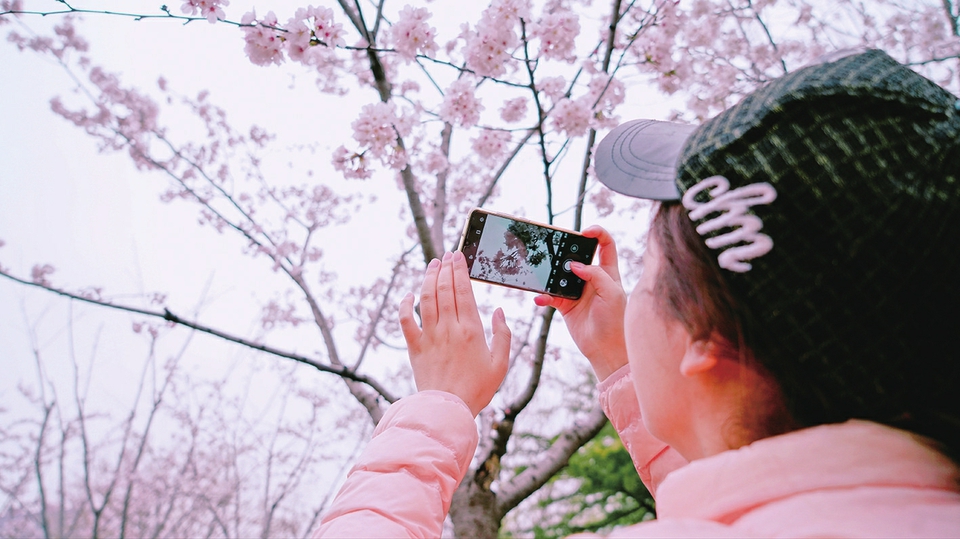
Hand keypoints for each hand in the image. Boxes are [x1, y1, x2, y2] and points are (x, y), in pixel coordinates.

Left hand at [399, 251, 510, 416]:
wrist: (447, 409)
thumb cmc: (477, 389)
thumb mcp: (500, 365)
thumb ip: (502, 336)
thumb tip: (499, 311)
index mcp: (471, 331)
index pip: (463, 291)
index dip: (460, 270)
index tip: (458, 256)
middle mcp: (449, 329)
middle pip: (444, 290)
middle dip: (445, 268)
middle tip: (446, 255)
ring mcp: (429, 337)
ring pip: (426, 299)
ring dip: (428, 278)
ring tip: (432, 264)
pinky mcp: (415, 347)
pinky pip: (405, 321)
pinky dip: (405, 305)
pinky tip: (409, 294)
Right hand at [534, 225, 626, 380]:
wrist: (606, 349)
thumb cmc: (615, 320)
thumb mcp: (611, 293)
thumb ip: (596, 275)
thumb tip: (575, 265)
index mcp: (608, 273)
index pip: (606, 245)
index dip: (597, 234)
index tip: (585, 231)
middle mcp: (592, 279)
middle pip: (578, 256)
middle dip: (567, 250)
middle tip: (557, 248)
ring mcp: (577, 291)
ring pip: (560, 275)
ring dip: (551, 274)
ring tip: (544, 273)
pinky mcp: (566, 305)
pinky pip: (550, 296)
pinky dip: (544, 296)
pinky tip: (540, 298)